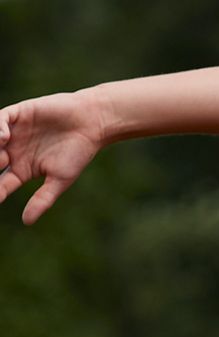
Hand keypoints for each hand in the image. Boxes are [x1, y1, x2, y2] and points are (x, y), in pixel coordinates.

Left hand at [0, 91, 110, 224]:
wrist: (92, 123)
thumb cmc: (78, 153)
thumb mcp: (59, 180)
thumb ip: (42, 200)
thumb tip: (27, 222)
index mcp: (20, 170)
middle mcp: (12, 152)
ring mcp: (12, 133)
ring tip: (0, 158)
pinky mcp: (17, 115)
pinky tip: (4, 138)